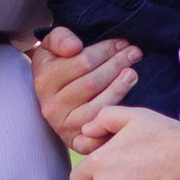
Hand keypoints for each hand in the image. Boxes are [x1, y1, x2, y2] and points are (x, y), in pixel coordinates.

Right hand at [28, 25, 140, 152]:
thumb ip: (60, 38)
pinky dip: (112, 123)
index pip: (83, 62)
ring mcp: (63, 126)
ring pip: (98, 107)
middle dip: (117, 65)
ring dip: (120, 88)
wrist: (50, 96)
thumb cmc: (56, 64)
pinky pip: (99, 134)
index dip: (106, 50)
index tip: (122, 42)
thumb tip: (74, 47)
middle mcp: (51, 106)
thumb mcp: (50, 46)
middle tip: (135, 53)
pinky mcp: (76, 142)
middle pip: (93, 83)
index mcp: (44, 80)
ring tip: (133, 73)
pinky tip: (126, 108)